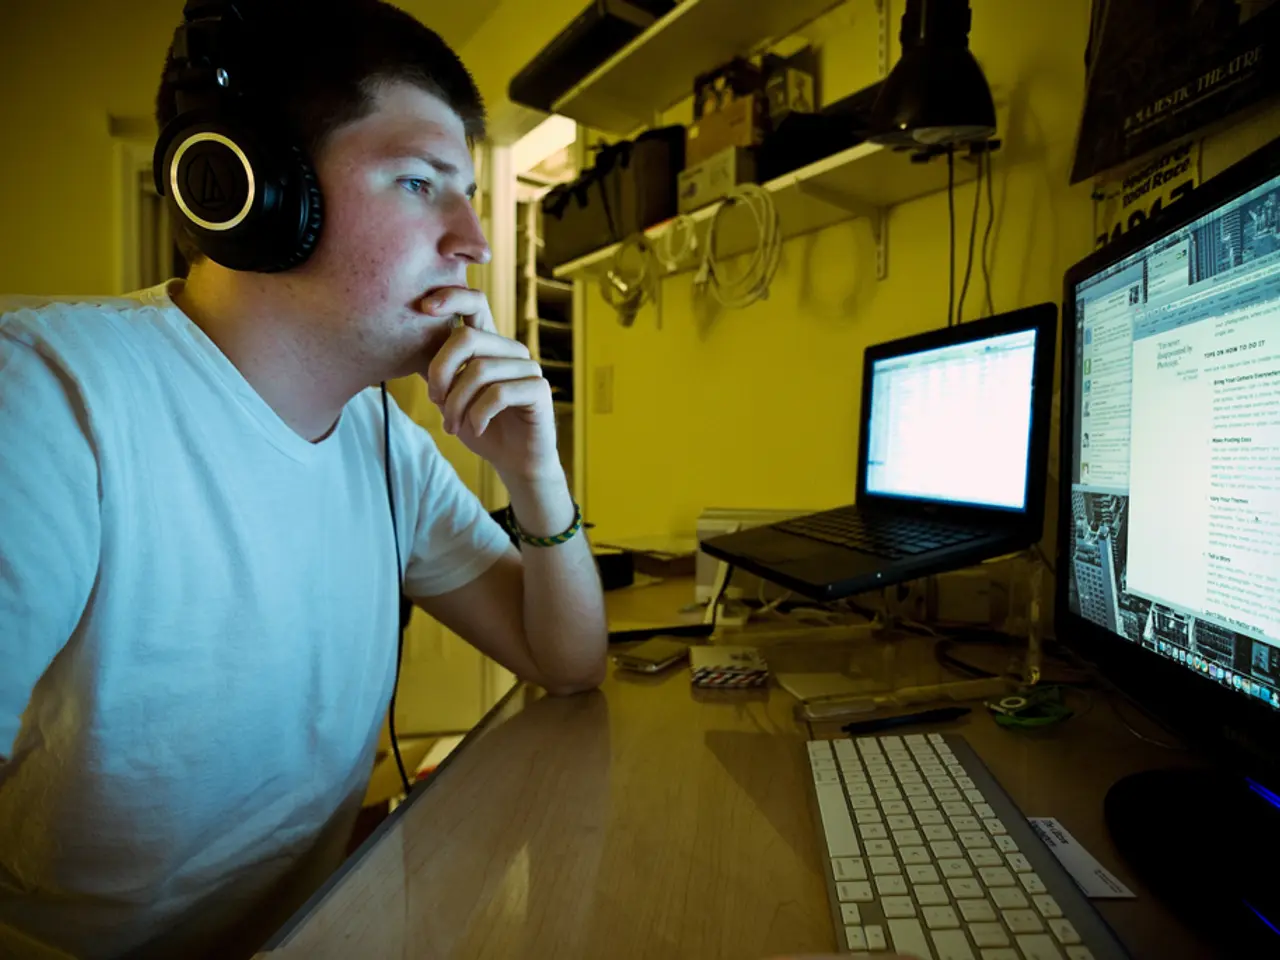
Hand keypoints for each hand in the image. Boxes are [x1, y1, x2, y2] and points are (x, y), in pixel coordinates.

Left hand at [419, 286, 560, 483]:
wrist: (514, 461)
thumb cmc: (480, 425)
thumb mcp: (449, 395)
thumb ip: (436, 370)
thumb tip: (404, 342)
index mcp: (489, 343)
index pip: (475, 303)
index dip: (451, 297)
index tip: (423, 307)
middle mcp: (510, 349)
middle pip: (467, 339)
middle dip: (440, 371)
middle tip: (434, 400)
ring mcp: (527, 367)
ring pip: (478, 371)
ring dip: (456, 404)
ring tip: (451, 425)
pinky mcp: (539, 389)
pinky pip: (498, 394)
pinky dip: (478, 415)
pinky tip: (475, 429)